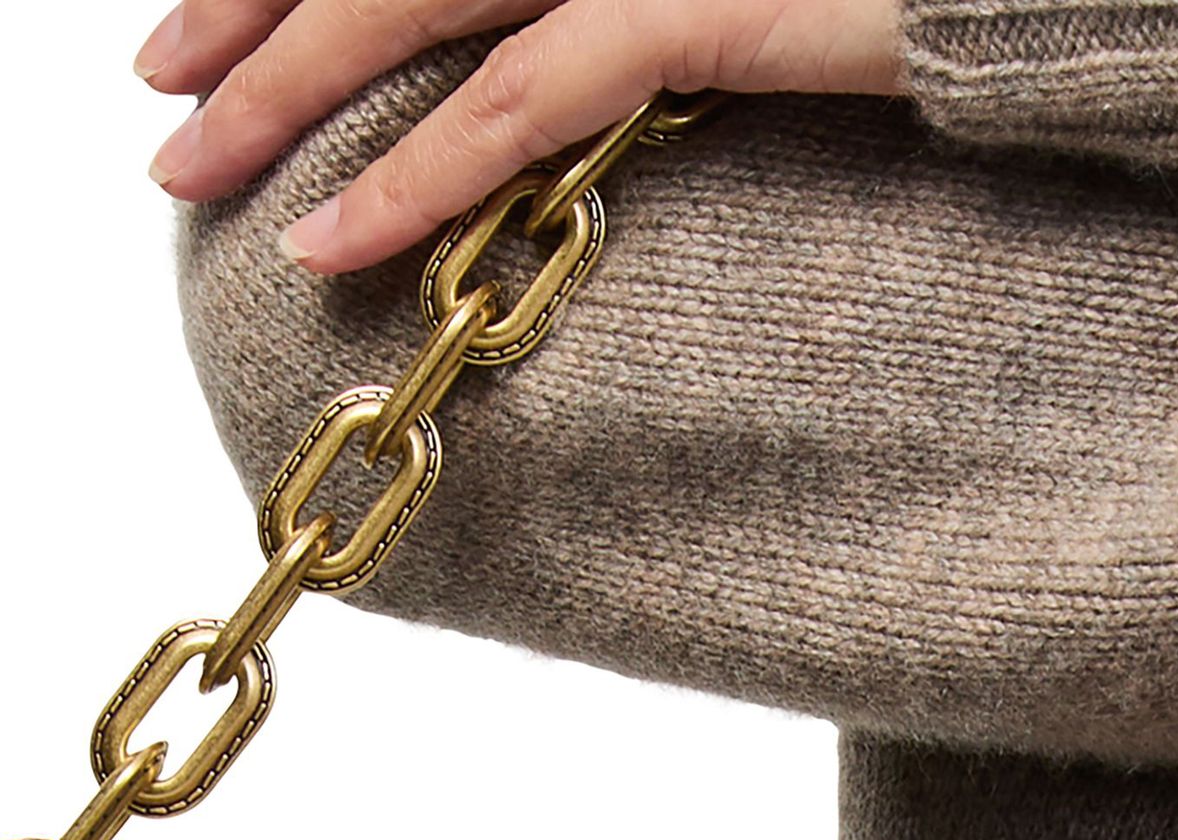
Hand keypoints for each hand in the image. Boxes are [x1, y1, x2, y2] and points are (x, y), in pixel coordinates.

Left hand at [136, 0, 904, 271]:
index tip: (219, 15)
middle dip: (256, 6)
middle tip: (164, 91)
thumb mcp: (766, 3)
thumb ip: (664, 14)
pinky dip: (418, 169)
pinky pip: (524, 95)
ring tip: (197, 161)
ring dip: (285, 77)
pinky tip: (335, 231)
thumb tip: (590, 50)